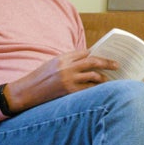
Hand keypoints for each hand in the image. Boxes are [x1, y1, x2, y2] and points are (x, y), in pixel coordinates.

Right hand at [3, 50, 118, 113]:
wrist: (26, 92)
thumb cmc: (40, 78)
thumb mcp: (52, 64)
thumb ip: (68, 61)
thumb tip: (87, 60)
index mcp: (63, 57)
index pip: (85, 52)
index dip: (97, 53)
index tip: (106, 55)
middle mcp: (67, 67)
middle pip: (93, 61)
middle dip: (107, 62)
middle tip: (117, 65)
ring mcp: (68, 79)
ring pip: (93, 76)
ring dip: (103, 77)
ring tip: (109, 79)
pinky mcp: (69, 91)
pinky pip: (88, 89)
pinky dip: (95, 89)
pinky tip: (100, 90)